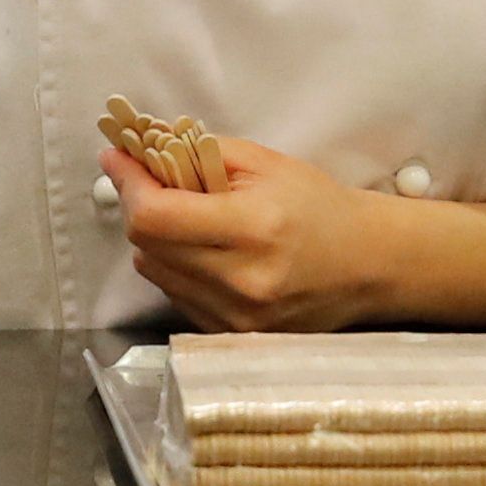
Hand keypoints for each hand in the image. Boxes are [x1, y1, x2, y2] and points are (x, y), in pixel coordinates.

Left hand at [111, 140, 391, 330]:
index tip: (118, 159)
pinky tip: (205, 251)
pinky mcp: (232, 334)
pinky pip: (176, 295)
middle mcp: (242, 281)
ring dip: (156, 240)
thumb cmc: (319, 207)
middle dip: (139, 206)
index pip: (157, 217)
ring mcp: (236, 316)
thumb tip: (140, 151)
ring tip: (186, 217)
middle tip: (149, 181)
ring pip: (155, 272)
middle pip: (147, 245)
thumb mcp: (267, 165)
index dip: (129, 185)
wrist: (368, 265)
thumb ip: (199, 154)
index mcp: (254, 230)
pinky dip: (176, 267)